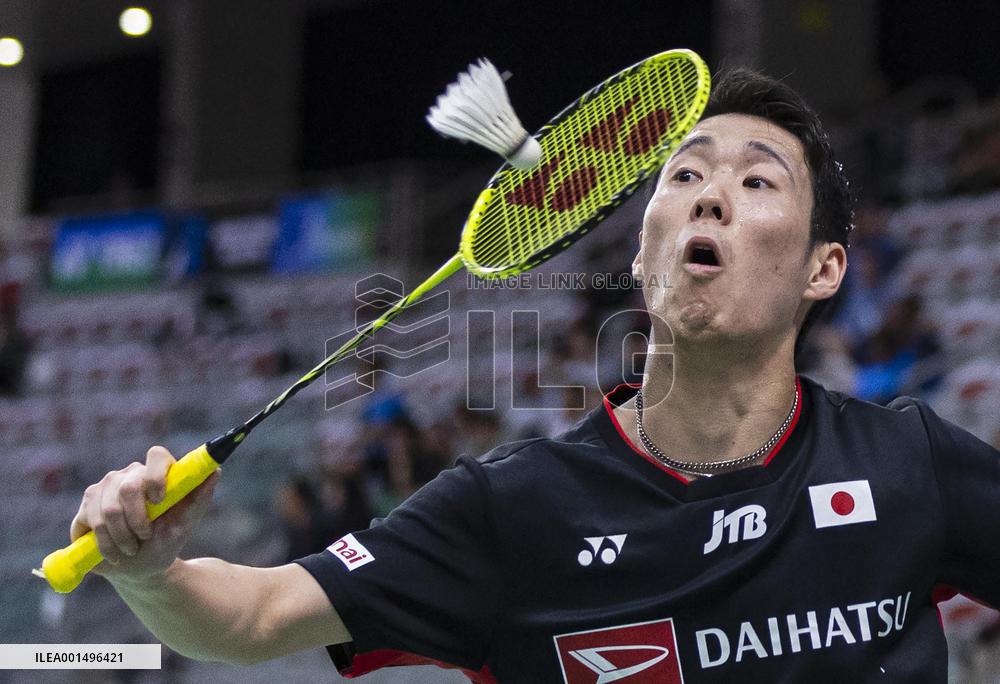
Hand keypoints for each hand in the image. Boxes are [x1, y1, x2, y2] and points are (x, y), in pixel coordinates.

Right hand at [70, 446, 218, 581]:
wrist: (138, 568)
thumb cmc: (165, 542)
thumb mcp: (184, 526)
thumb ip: (199, 499)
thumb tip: (216, 472)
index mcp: (157, 473)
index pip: (157, 456)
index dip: (156, 476)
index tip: (159, 500)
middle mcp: (130, 475)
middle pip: (129, 488)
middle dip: (137, 520)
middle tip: (145, 537)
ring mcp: (104, 487)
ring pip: (108, 509)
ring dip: (122, 537)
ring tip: (131, 550)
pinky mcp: (86, 505)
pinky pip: (90, 521)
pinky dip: (105, 544)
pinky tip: (113, 554)